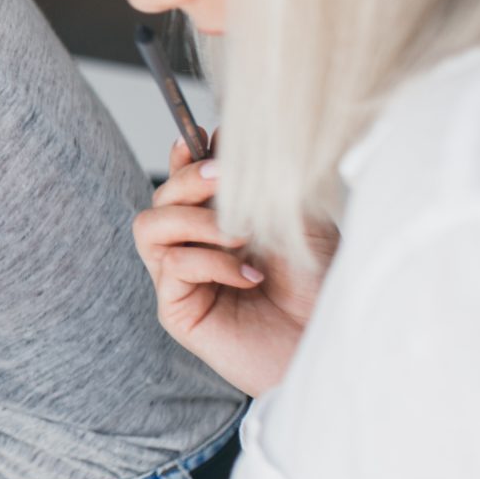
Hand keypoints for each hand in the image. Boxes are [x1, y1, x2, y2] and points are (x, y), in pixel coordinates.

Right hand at [132, 139, 336, 396]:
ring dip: (194, 220)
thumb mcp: (296, 219)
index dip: (183, 157)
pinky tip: (250, 275)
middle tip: (223, 180)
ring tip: (239, 234)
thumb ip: (260, 182)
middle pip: (160, 197)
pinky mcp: (177, 309)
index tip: (202, 138)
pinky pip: (174, 265)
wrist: (329, 343)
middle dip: (189, 181)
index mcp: (218, 225)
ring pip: (150, 226)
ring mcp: (181, 279)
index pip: (183, 183)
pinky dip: (212, 261)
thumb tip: (224, 136)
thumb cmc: (318, 288)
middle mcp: (194, 248)